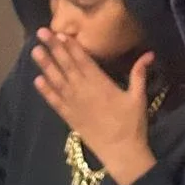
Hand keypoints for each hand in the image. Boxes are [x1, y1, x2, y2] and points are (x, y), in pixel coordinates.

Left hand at [31, 30, 156, 184]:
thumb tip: (149, 54)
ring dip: (46, 65)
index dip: (71, 45)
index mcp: (100, 83)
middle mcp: (84, 90)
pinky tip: (37, 81)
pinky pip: (55, 102)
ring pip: (57, 81)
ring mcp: (74, 104)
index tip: (60, 32)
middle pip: (66, 65)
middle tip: (41, 33)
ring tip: (34, 51)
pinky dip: (45, 91)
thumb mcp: (138, 97)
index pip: (83, 60)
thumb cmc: (132, 124)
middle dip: (53, 48)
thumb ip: (139, 74)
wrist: (121, 152)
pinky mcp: (69, 118)